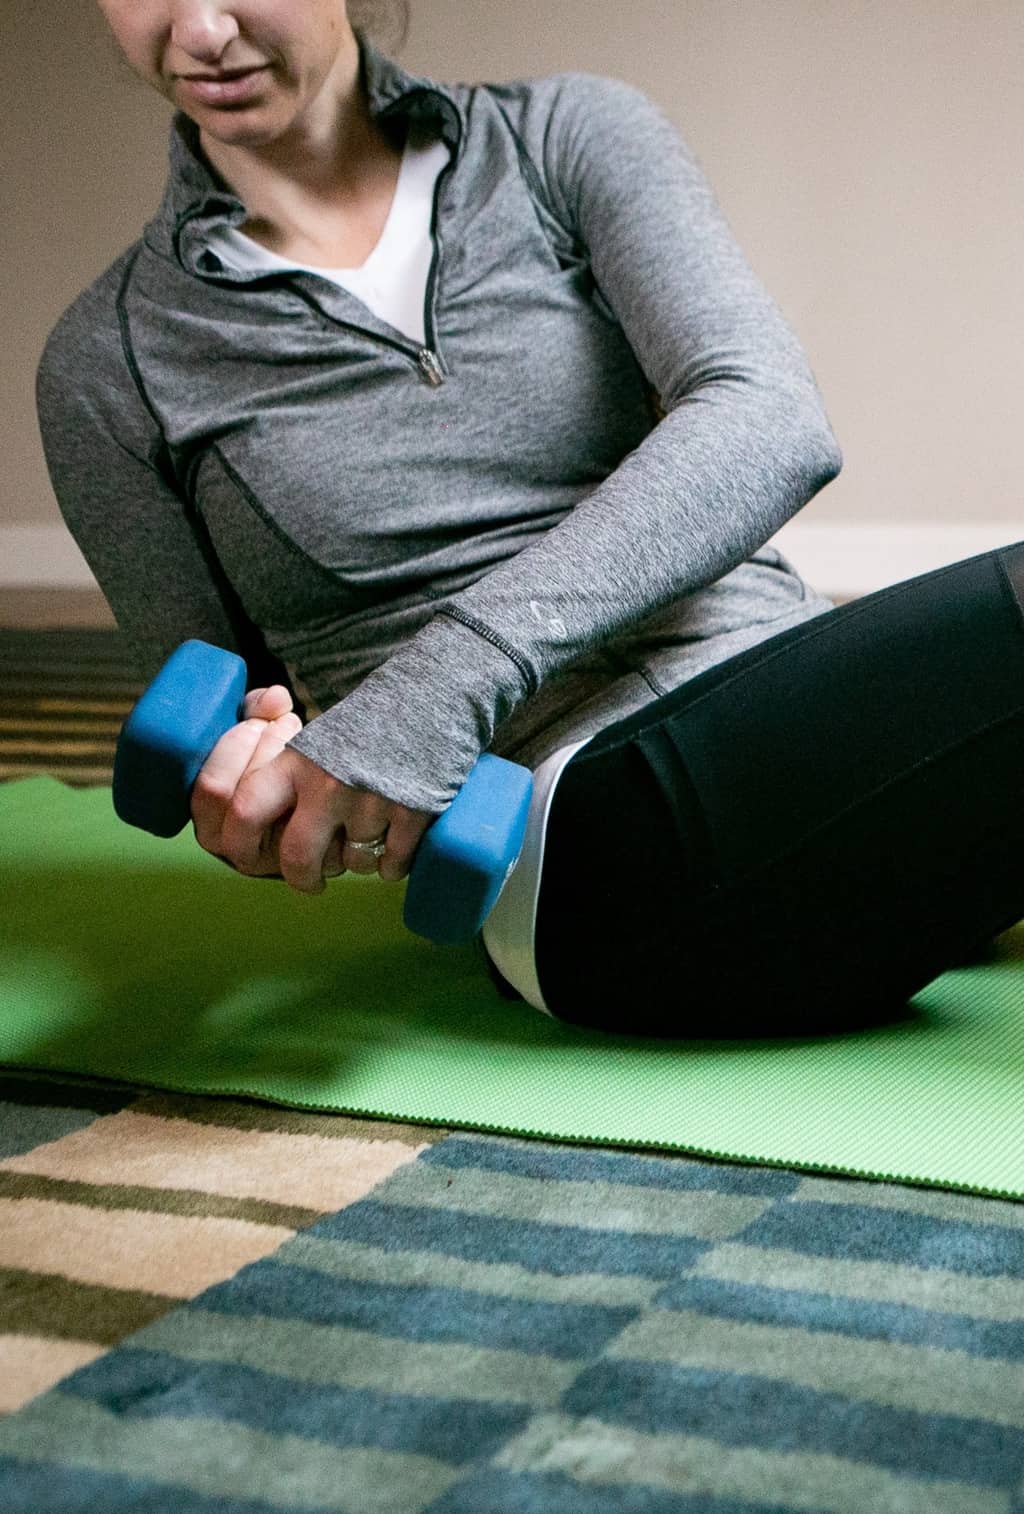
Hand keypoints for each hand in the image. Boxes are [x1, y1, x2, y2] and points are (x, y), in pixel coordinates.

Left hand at [190, 686, 431, 893]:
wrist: (432, 698)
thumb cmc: (369, 722)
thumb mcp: (316, 737)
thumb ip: (281, 770)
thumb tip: (252, 818)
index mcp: (295, 761)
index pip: (243, 812)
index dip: (242, 847)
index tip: (253, 860)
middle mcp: (327, 784)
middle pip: (296, 857)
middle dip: (303, 879)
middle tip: (313, 881)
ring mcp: (371, 801)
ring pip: (352, 863)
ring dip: (358, 861)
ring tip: (367, 842)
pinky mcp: (413, 813)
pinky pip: (393, 863)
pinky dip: (393, 863)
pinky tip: (396, 845)